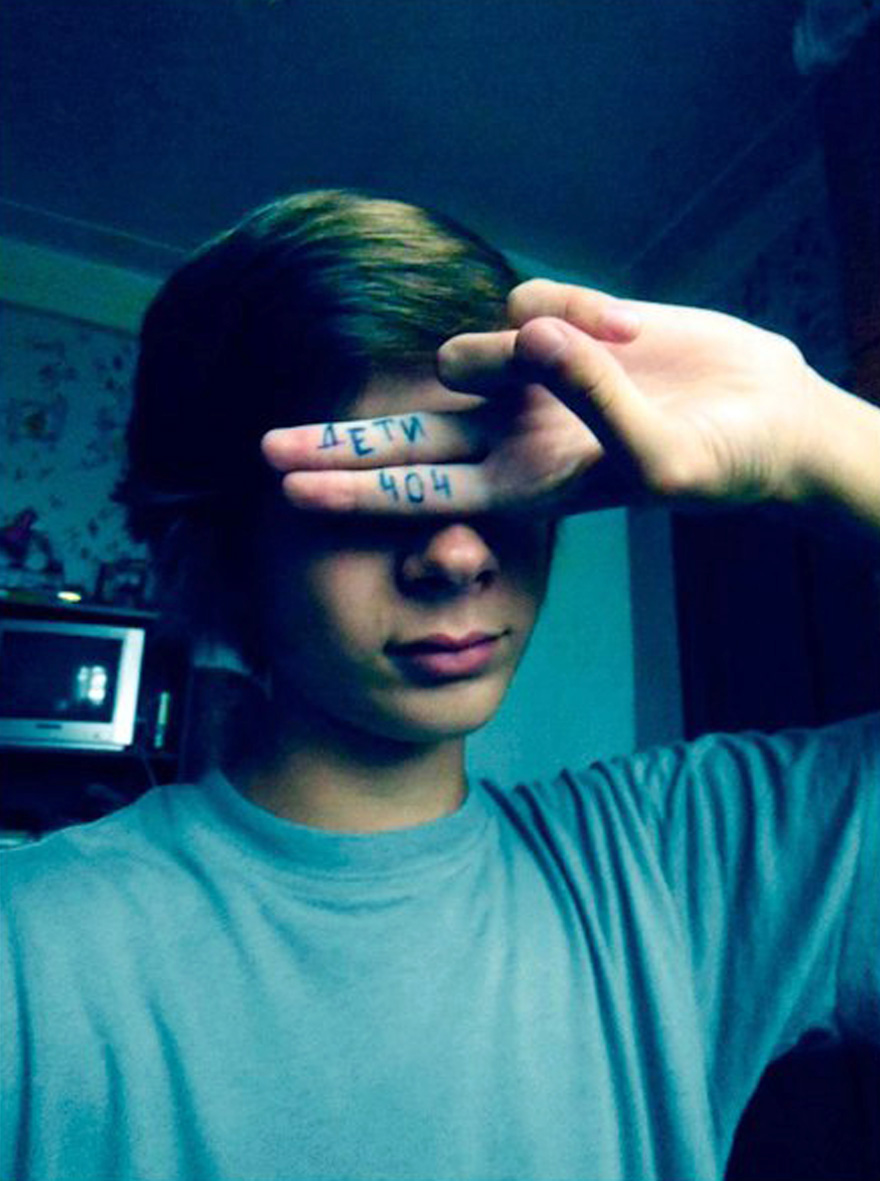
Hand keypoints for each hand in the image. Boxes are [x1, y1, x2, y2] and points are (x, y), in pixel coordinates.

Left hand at [262, 279, 824, 517]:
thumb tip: (526, 334)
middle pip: (403, 435)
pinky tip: (633, 327)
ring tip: (611, 350)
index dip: (353, 488)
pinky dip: (579, 307)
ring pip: (475, 346)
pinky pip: (536, 298)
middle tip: (262, 446)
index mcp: (523, 484)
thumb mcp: (655, 456)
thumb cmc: (715, 461)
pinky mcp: (556, 329)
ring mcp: (528, 380)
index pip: (419, 488)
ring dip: (519, 348)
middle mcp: (509, 433)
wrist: (762, 416)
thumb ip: (588, 400)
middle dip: (337, 440)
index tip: (285, 489)